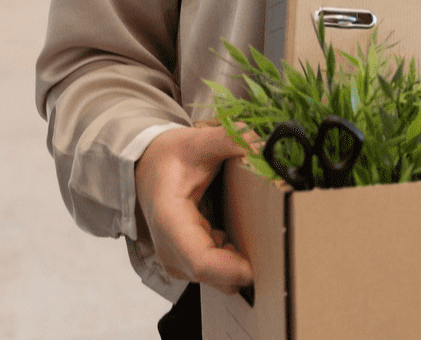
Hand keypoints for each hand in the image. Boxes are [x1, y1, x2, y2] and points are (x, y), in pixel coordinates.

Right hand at [134, 124, 252, 288]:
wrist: (145, 166)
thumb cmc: (168, 157)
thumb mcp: (198, 141)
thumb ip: (231, 139)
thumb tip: (262, 145)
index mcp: (170, 221)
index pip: (203, 262)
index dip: (235, 268)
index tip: (264, 257)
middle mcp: (170, 249)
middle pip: (217, 277)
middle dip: (250, 266)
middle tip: (276, 241)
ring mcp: (177, 261)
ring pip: (220, 281)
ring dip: (243, 263)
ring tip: (258, 234)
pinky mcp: (186, 264)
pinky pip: (218, 275)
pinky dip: (235, 261)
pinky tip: (240, 236)